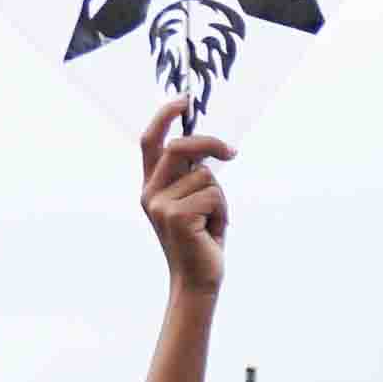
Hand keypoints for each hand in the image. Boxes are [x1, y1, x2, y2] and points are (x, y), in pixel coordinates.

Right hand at [137, 101, 228, 292]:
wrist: (197, 281)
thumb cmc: (200, 240)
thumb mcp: (193, 202)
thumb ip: (191, 175)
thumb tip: (208, 146)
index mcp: (151, 187)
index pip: (150, 142)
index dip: (164, 117)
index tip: (184, 100)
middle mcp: (150, 193)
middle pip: (180, 148)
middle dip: (210, 144)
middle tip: (232, 152)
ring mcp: (161, 205)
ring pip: (205, 176)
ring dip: (220, 198)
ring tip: (212, 222)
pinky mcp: (178, 216)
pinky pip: (214, 195)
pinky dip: (223, 212)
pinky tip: (213, 231)